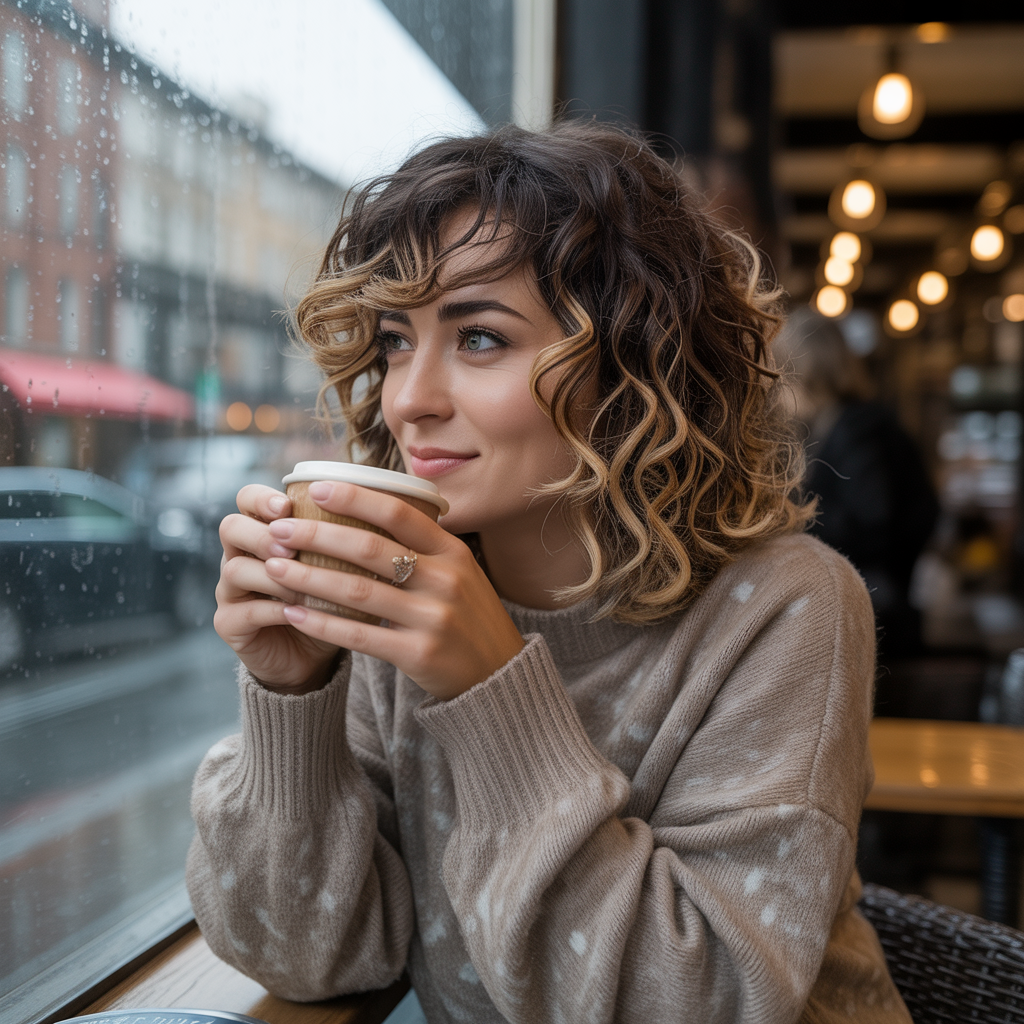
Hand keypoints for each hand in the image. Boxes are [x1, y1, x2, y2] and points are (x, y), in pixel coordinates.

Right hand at [214, 484, 339, 693]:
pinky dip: (274, 610)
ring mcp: (230, 591)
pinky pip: (245, 611)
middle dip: (263, 535)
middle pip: (231, 528)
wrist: (312, 655)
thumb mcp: (341, 567)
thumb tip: (388, 509)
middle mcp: (240, 556)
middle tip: (290, 549)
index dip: (262, 498)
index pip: (247, 499)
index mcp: (263, 532)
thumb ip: (347, 540)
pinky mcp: (230, 625)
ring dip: (272, 575)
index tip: (288, 506)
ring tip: (301, 585)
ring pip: (235, 569)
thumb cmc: (330, 602)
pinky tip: (298, 612)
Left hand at [263, 481, 524, 699]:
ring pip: (357, 592)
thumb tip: (369, 510)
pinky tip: (293, 613)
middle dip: (316, 536)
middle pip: (370, 549)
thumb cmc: (466, 617)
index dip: (355, 498)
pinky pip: (359, 635)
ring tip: (273, 567)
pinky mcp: (419, 654)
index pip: (399, 513)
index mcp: (453, 552)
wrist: (498, 676)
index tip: (315, 489)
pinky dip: (321, 623)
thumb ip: (423, 547)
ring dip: (308, 578)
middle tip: (278, 530)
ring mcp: (433, 618)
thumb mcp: (460, 572)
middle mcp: (445, 580)